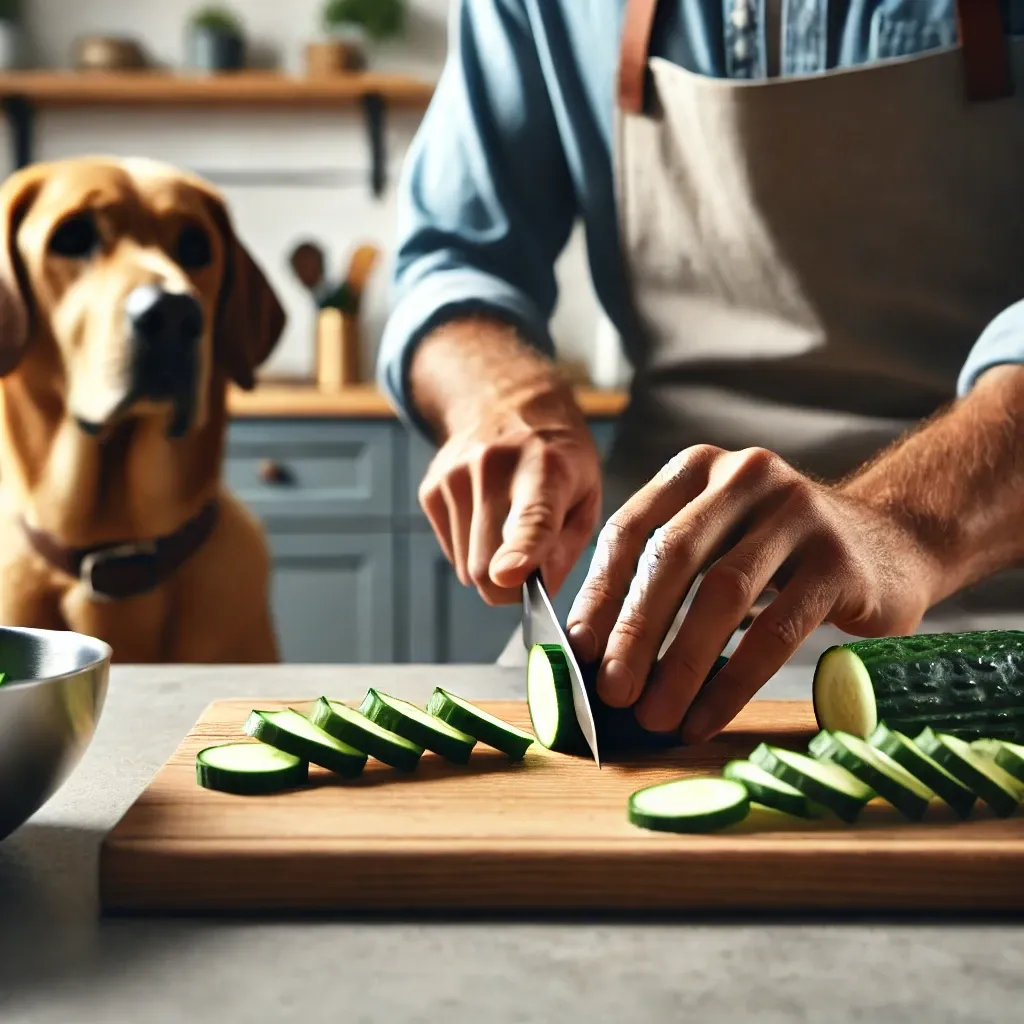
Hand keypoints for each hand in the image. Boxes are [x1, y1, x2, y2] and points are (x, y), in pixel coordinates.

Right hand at [418, 384, 601, 604]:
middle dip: (508, 588)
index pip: (531, 518)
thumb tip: (538, 590)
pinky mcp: (431, 488)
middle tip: (529, 571)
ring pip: (466, 566)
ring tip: (509, 526)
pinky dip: (472, 548)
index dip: (520, 551)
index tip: (508, 576)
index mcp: (546, 468)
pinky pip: (451, 551)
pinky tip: (486, 514)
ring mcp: (454, 476)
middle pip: (486, 563)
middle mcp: (493, 467)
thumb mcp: (586, 495)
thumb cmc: (556, 456)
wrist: (505, 402)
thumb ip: (567, 547)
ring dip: (490, 566)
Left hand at [565, 445, 943, 742]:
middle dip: (635, 630)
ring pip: (722, 592)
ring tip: (656, 715)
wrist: (892, 541)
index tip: (577, 650)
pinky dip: (734, 681)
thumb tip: (596, 652)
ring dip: (681, 662)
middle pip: (672, 557)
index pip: (631, 530)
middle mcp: (744, 477)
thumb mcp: (718, 541)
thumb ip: (664, 575)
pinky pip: (776, 631)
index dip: (600, 593)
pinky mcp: (838, 560)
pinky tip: (707, 716)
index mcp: (698, 469)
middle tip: (611, 692)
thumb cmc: (780, 554)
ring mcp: (797, 512)